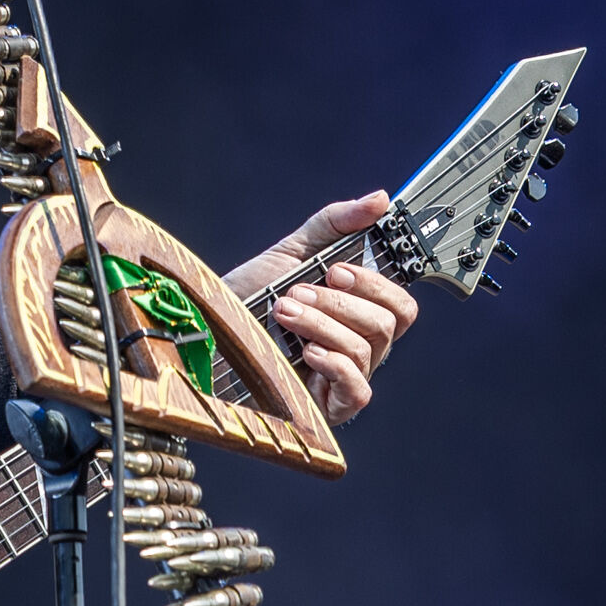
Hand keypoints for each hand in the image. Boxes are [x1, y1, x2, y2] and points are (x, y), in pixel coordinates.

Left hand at [223, 191, 418, 424]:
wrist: (206, 332)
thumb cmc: (249, 298)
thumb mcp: (291, 252)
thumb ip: (336, 223)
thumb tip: (379, 200)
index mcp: (357, 312)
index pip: (399, 303)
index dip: (376, 284)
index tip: (336, 270)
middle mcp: (358, 345)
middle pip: (386, 325)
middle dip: (339, 303)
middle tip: (297, 292)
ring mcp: (345, 377)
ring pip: (365, 350)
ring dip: (322, 325)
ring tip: (283, 311)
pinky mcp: (330, 405)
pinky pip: (358, 389)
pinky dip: (334, 365)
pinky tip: (305, 351)